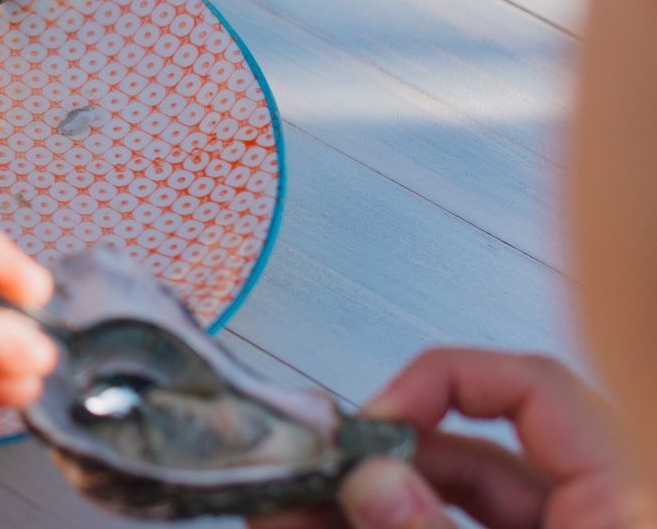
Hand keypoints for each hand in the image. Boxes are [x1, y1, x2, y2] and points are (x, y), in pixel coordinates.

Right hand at [252, 348, 653, 528]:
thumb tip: (373, 478)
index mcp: (630, 500)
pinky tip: (302, 527)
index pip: (535, 387)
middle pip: (476, 454)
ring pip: (446, 506)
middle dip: (378, 456)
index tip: (370, 419)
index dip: (442, 384)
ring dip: (356, 503)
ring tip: (277, 506)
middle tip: (305, 467)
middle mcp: (596, 515)